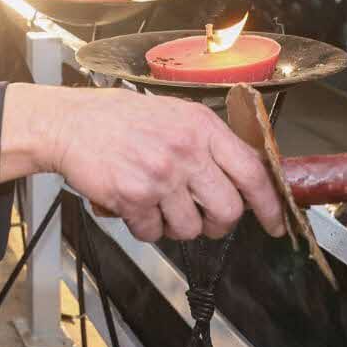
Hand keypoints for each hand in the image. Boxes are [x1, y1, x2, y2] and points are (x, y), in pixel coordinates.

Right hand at [0, 85, 284, 242]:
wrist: (71, 123)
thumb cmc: (120, 119)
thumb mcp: (174, 114)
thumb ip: (208, 141)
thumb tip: (242, 176)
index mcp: (201, 126)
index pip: (252, 171)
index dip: (269, 204)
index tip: (275, 222)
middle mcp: (186, 150)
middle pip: (228, 210)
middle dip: (219, 224)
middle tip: (205, 220)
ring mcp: (161, 175)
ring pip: (190, 229)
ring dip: (176, 227)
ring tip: (158, 205)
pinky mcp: (134, 197)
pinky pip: (153, 233)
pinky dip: (144, 227)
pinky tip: (133, 205)